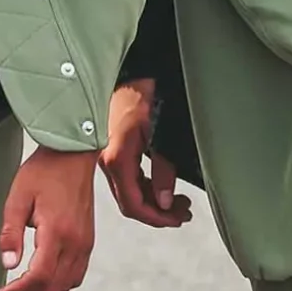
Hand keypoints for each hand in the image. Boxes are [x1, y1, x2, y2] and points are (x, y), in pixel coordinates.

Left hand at [0, 148, 96, 290]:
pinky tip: (43, 277)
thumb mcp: (18, 198)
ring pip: (68, 284)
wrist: (72, 155)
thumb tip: (7, 263)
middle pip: (54, 286)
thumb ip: (11, 233)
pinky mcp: (88, 240)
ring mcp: (85, 242)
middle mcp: (76, 241)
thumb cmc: (44, 172)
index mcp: (57, 231)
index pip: (40, 276)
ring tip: (23, 289)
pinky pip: (77, 273)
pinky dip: (59, 283)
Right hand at [100, 79, 191, 227]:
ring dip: (154, 201)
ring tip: (179, 203)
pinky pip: (128, 179)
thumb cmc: (146, 94)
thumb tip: (166, 201)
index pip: (133, 204)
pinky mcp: (113, 150)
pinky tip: (163, 188)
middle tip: (184, 214)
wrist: (134, 70)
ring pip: (129, 192)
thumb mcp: (162, 135)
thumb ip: (164, 171)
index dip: (157, 218)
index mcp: (116, 158)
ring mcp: (108, 156)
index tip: (176, 220)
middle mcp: (107, 160)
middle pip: (130, 202)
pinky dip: (147, 188)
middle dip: (158, 213)